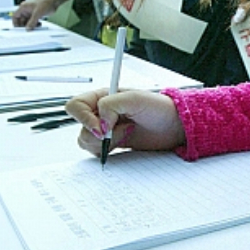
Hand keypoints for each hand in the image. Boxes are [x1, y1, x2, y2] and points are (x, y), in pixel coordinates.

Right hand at [12, 0, 58, 29]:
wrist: (54, 0)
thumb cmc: (45, 2)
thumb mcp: (37, 14)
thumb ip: (32, 22)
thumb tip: (27, 29)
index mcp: (23, 7)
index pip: (15, 16)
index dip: (15, 23)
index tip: (18, 29)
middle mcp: (26, 10)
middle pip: (21, 20)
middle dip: (24, 26)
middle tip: (28, 31)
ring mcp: (32, 13)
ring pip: (28, 22)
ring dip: (31, 26)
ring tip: (35, 27)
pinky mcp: (37, 15)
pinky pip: (33, 22)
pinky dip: (35, 24)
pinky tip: (39, 25)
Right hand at [66, 88, 185, 153]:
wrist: (174, 127)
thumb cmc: (159, 108)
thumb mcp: (134, 98)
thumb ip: (110, 106)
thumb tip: (99, 124)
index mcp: (102, 97)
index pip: (76, 106)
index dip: (83, 118)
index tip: (100, 128)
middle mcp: (101, 113)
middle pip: (80, 127)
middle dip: (97, 134)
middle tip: (117, 132)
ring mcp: (106, 130)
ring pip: (86, 141)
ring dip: (104, 142)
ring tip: (126, 133)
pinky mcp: (112, 144)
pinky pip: (96, 152)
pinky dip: (106, 151)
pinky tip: (124, 142)